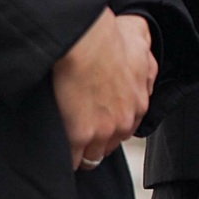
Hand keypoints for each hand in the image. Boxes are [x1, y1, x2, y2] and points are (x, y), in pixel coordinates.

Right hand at [54, 10, 155, 169]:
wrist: (87, 42)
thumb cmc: (110, 38)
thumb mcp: (141, 47)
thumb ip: (144, 63)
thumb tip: (144, 64)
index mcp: (139, 103)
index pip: (126, 129)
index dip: (109, 127)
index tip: (96, 124)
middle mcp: (126, 121)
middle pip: (110, 146)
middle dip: (95, 142)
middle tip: (77, 132)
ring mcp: (104, 131)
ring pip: (92, 158)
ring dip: (79, 152)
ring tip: (63, 143)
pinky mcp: (80, 136)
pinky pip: (71, 161)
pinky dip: (63, 158)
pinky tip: (54, 149)